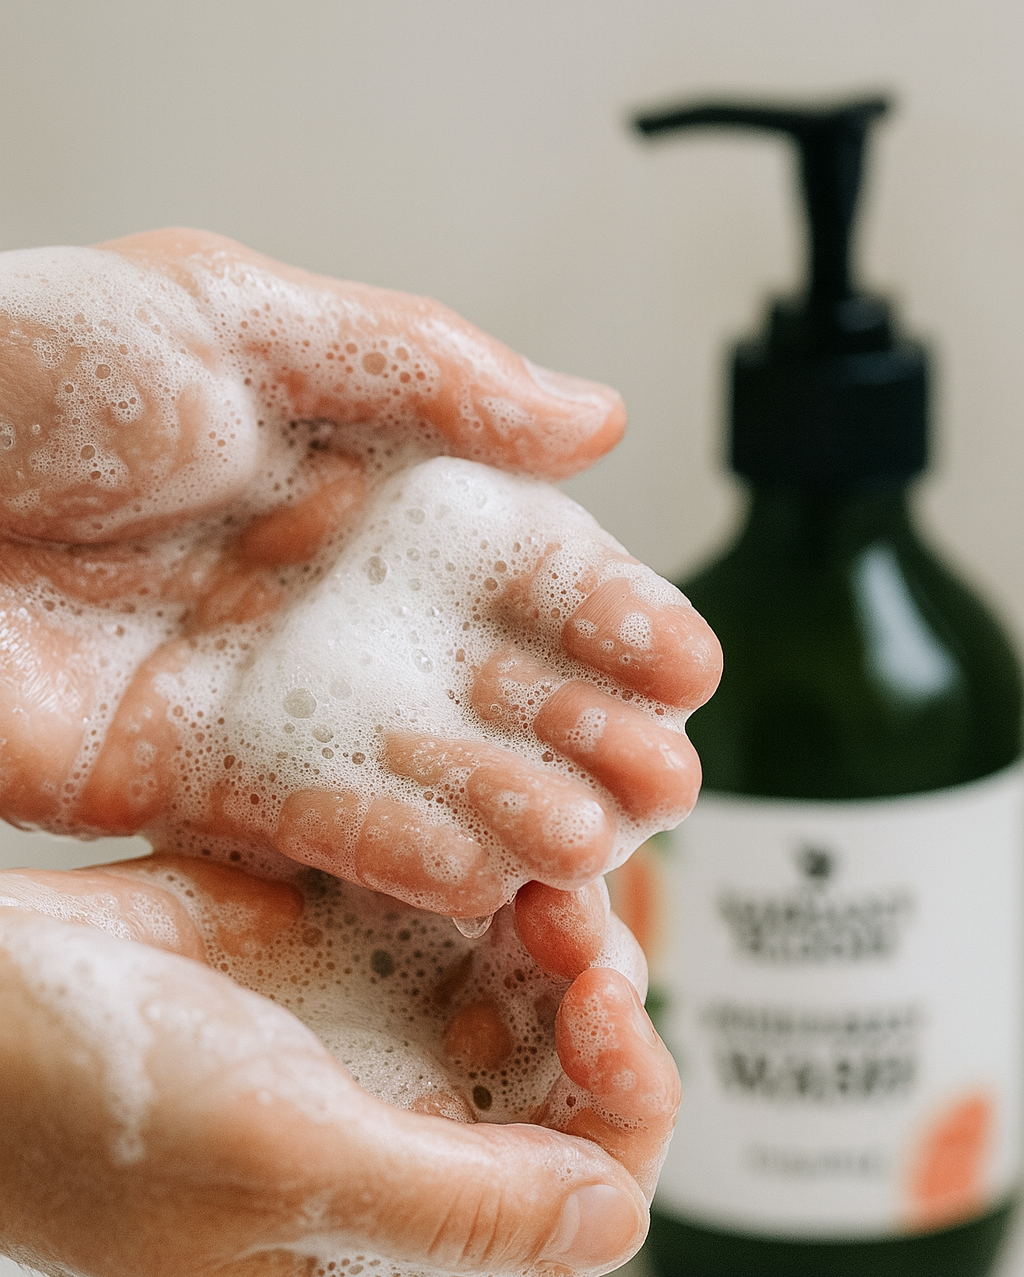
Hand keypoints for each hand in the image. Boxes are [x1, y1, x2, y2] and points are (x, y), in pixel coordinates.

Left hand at [0, 229, 718, 912]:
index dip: (612, 614)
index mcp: (357, 477)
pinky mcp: (196, 781)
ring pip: (429, 768)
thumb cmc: (29, 369)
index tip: (689, 666)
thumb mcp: (240, 318)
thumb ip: (429, 373)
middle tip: (670, 782)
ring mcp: (270, 697)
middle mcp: (330, 599)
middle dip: (594, 732)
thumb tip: (598, 417)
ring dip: (520, 810)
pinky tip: (485, 878)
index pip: (523, 560)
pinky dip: (405, 852)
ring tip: (600, 848)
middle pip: (498, 681)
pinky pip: (320, 827)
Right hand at [0, 859, 677, 1276]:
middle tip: (577, 938)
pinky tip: (500, 875)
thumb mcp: (280, 1173)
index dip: (617, 1123)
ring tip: (542, 892)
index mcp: (378, 1254)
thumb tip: (611, 1219)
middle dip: (596, 1022)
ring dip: (559, 956)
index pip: (567, 1216)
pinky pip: (462, 945)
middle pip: (560, 1105)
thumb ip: (458, 1209)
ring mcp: (364, 1059)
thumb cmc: (87, 1106)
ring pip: (524, 1016)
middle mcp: (389, 1160)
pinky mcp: (338, 971)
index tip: (609, 1026)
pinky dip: (500, 910)